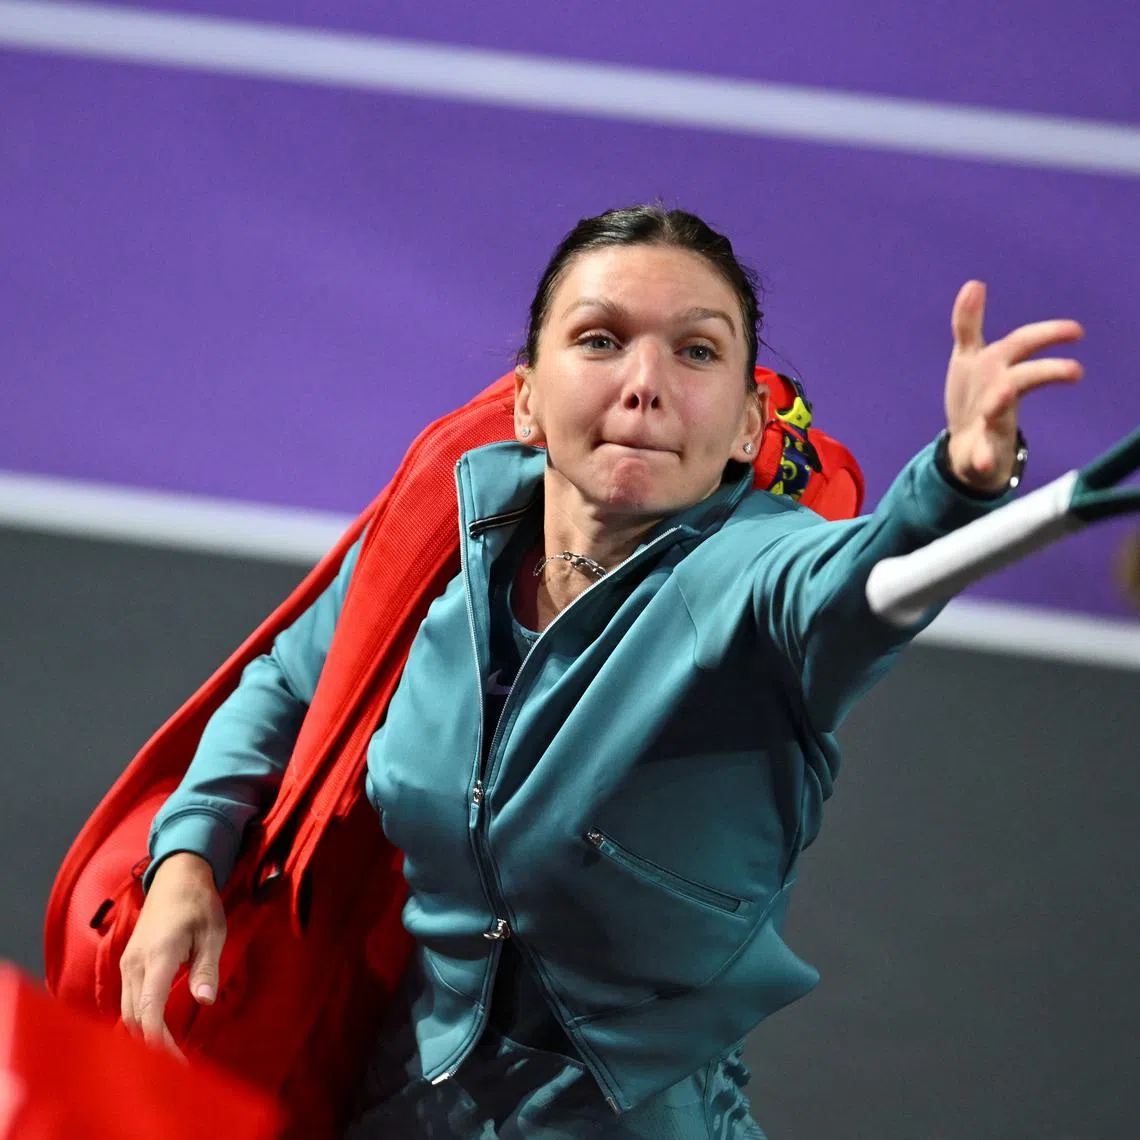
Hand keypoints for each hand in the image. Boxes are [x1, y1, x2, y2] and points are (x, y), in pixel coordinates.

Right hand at [119, 852, 225, 1057]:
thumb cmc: (200, 902)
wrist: (177, 874)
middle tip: (178, 1064)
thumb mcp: (213, 932)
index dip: (159, 1041)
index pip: (148, 1010)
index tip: (176, 1061)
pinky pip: (128, 999)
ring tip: (169, 1052)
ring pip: (127, 1011)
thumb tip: (205, 1001)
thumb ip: (207, 968)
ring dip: (144, 1033)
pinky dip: (140, 1018)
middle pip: (133, 1018)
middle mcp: (135, 964)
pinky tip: (159, 1028)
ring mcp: (128, 963)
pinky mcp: (129, 963)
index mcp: (157, 957)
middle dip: (152, 1045)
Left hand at [944, 281, 1083, 491]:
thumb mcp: (968, 357)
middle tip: (1076, 371)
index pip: (1023, 344)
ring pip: (1001, 414)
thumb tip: (975, 283)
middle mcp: (1001, 393)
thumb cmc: (975, 396)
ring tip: (1004, 395)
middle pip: (1023, 378)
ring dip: (1002, 403)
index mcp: (998, 367)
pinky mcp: (981, 449)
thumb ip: (969, 322)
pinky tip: (979, 466)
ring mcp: (993, 422)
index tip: (1078, 331)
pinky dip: (982, 459)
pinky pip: (983, 455)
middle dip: (1045, 372)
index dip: (1048, 334)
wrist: (965, 448)